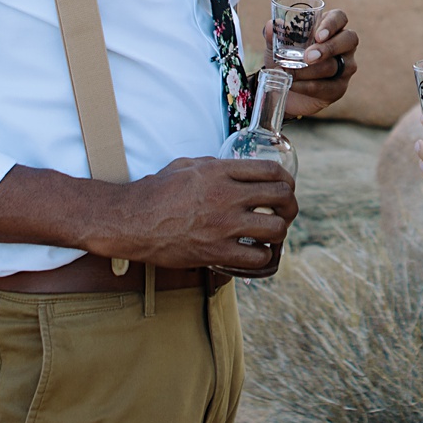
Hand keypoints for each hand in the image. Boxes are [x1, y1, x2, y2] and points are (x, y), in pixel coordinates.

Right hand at [106, 155, 299, 274]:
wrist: (131, 221)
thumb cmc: (155, 191)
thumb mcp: (187, 165)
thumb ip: (216, 166)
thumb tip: (236, 170)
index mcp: (221, 172)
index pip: (271, 171)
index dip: (287, 180)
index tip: (286, 188)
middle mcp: (227, 196)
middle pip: (281, 197)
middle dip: (290, 205)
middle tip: (286, 212)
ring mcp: (223, 225)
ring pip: (276, 228)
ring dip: (279, 231)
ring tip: (272, 234)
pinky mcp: (217, 252)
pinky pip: (257, 257)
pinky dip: (263, 256)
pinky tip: (256, 253)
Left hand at [282, 7, 357, 119]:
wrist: (282, 89)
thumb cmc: (286, 60)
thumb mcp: (277, 47)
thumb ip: (275, 35)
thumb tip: (271, 25)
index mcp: (330, 27)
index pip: (340, 18)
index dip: (332, 24)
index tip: (318, 35)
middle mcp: (343, 45)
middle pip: (349, 40)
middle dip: (328, 48)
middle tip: (307, 57)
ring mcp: (345, 66)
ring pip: (336, 66)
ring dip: (310, 71)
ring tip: (290, 73)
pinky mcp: (339, 88)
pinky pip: (329, 86)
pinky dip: (308, 86)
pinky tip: (294, 85)